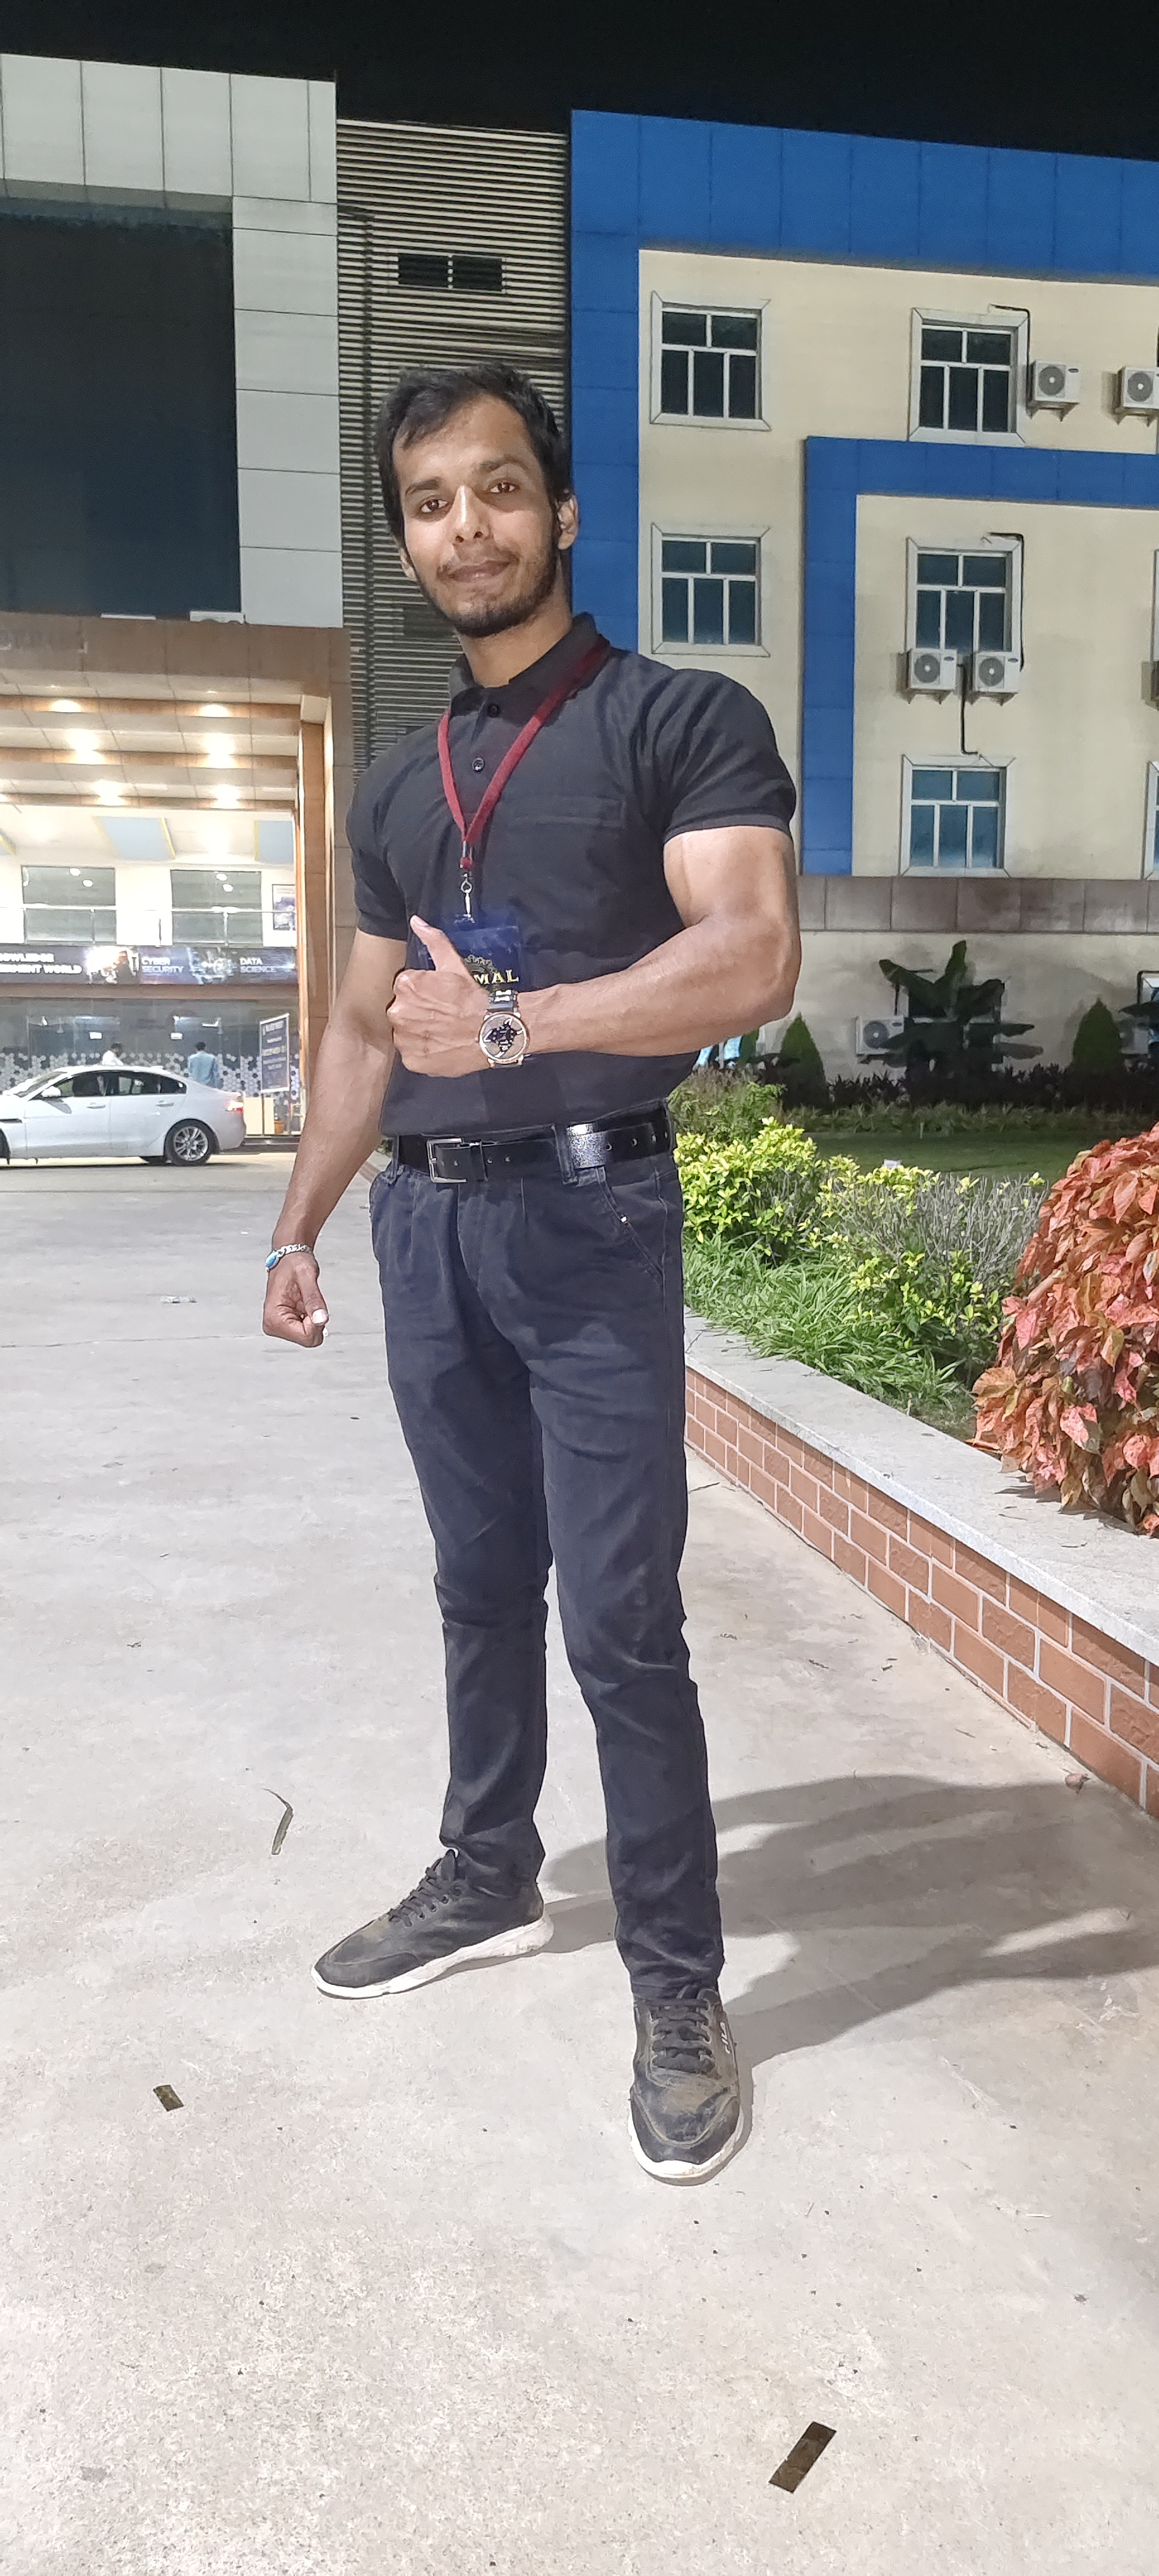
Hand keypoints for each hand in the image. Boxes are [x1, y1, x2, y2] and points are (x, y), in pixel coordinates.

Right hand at [262, 1250, 328, 1348]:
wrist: (289, 1258)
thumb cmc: (294, 1264)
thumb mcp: (307, 1277)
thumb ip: (314, 1300)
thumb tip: (321, 1320)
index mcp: (274, 1318)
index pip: (307, 1337)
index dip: (316, 1321)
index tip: (310, 1304)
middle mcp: (272, 1326)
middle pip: (308, 1340)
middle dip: (314, 1321)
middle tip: (307, 1302)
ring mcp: (278, 1327)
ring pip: (308, 1336)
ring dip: (312, 1318)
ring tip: (302, 1301)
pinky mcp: (283, 1325)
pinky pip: (306, 1331)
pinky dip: (309, 1318)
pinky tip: (301, 1304)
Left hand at [387, 917, 487, 1076]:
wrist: (491, 1031)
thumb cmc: (472, 998)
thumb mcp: (453, 965)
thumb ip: (433, 941)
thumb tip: (416, 921)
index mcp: (405, 985)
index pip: (404, 989)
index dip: (422, 994)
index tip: (438, 999)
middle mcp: (398, 1012)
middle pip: (401, 1011)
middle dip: (417, 1013)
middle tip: (441, 1016)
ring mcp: (404, 1039)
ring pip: (405, 1034)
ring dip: (418, 1033)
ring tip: (441, 1032)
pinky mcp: (412, 1061)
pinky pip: (412, 1055)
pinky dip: (423, 1052)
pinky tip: (440, 1047)